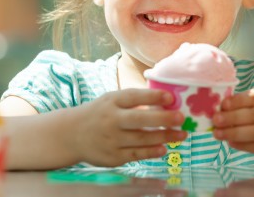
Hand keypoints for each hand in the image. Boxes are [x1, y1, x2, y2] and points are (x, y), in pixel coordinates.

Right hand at [70, 88, 186, 166]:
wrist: (72, 134)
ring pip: (142, 139)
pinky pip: (136, 154)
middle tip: (181, 118)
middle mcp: (111, 120)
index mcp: (112, 101)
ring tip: (181, 135)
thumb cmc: (101, 113)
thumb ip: (134, 101)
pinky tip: (165, 149)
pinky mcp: (112, 157)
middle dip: (162, 119)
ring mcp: (111, 140)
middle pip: (139, 119)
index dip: (153, 97)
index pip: (134, 97)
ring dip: (164, 137)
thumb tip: (166, 102)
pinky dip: (152, 152)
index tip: (171, 98)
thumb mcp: (112, 100)